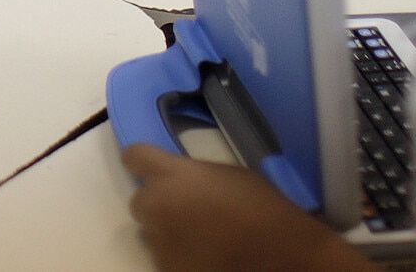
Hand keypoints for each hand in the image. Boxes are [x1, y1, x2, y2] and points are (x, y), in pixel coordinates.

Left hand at [123, 144, 372, 271]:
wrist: (281, 255)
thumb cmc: (261, 208)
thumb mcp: (228, 175)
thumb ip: (194, 175)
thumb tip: (182, 183)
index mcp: (172, 175)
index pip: (134, 156)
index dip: (142, 161)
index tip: (153, 169)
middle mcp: (157, 206)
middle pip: (139, 201)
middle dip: (158, 204)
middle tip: (187, 212)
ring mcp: (159, 242)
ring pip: (150, 234)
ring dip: (167, 233)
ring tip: (200, 240)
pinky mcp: (167, 270)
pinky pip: (163, 259)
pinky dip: (178, 259)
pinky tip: (204, 258)